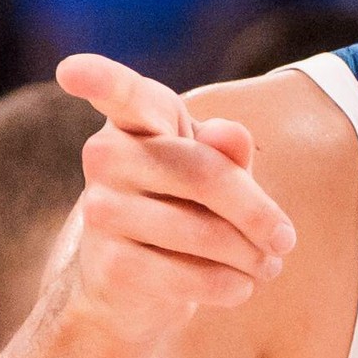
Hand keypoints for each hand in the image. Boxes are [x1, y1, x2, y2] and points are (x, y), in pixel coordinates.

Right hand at [53, 54, 297, 344]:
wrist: (133, 284)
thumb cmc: (184, 207)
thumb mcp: (213, 172)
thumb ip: (227, 151)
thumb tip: (229, 134)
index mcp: (135, 120)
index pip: (123, 94)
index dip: (99, 79)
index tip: (71, 71)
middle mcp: (106, 157)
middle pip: (204, 173)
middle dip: (258, 214)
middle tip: (286, 240)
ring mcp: (102, 211)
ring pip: (203, 231)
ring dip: (251, 256)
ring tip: (267, 265)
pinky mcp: (110, 265)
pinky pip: (189, 276)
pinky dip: (229, 285)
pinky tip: (240, 286)